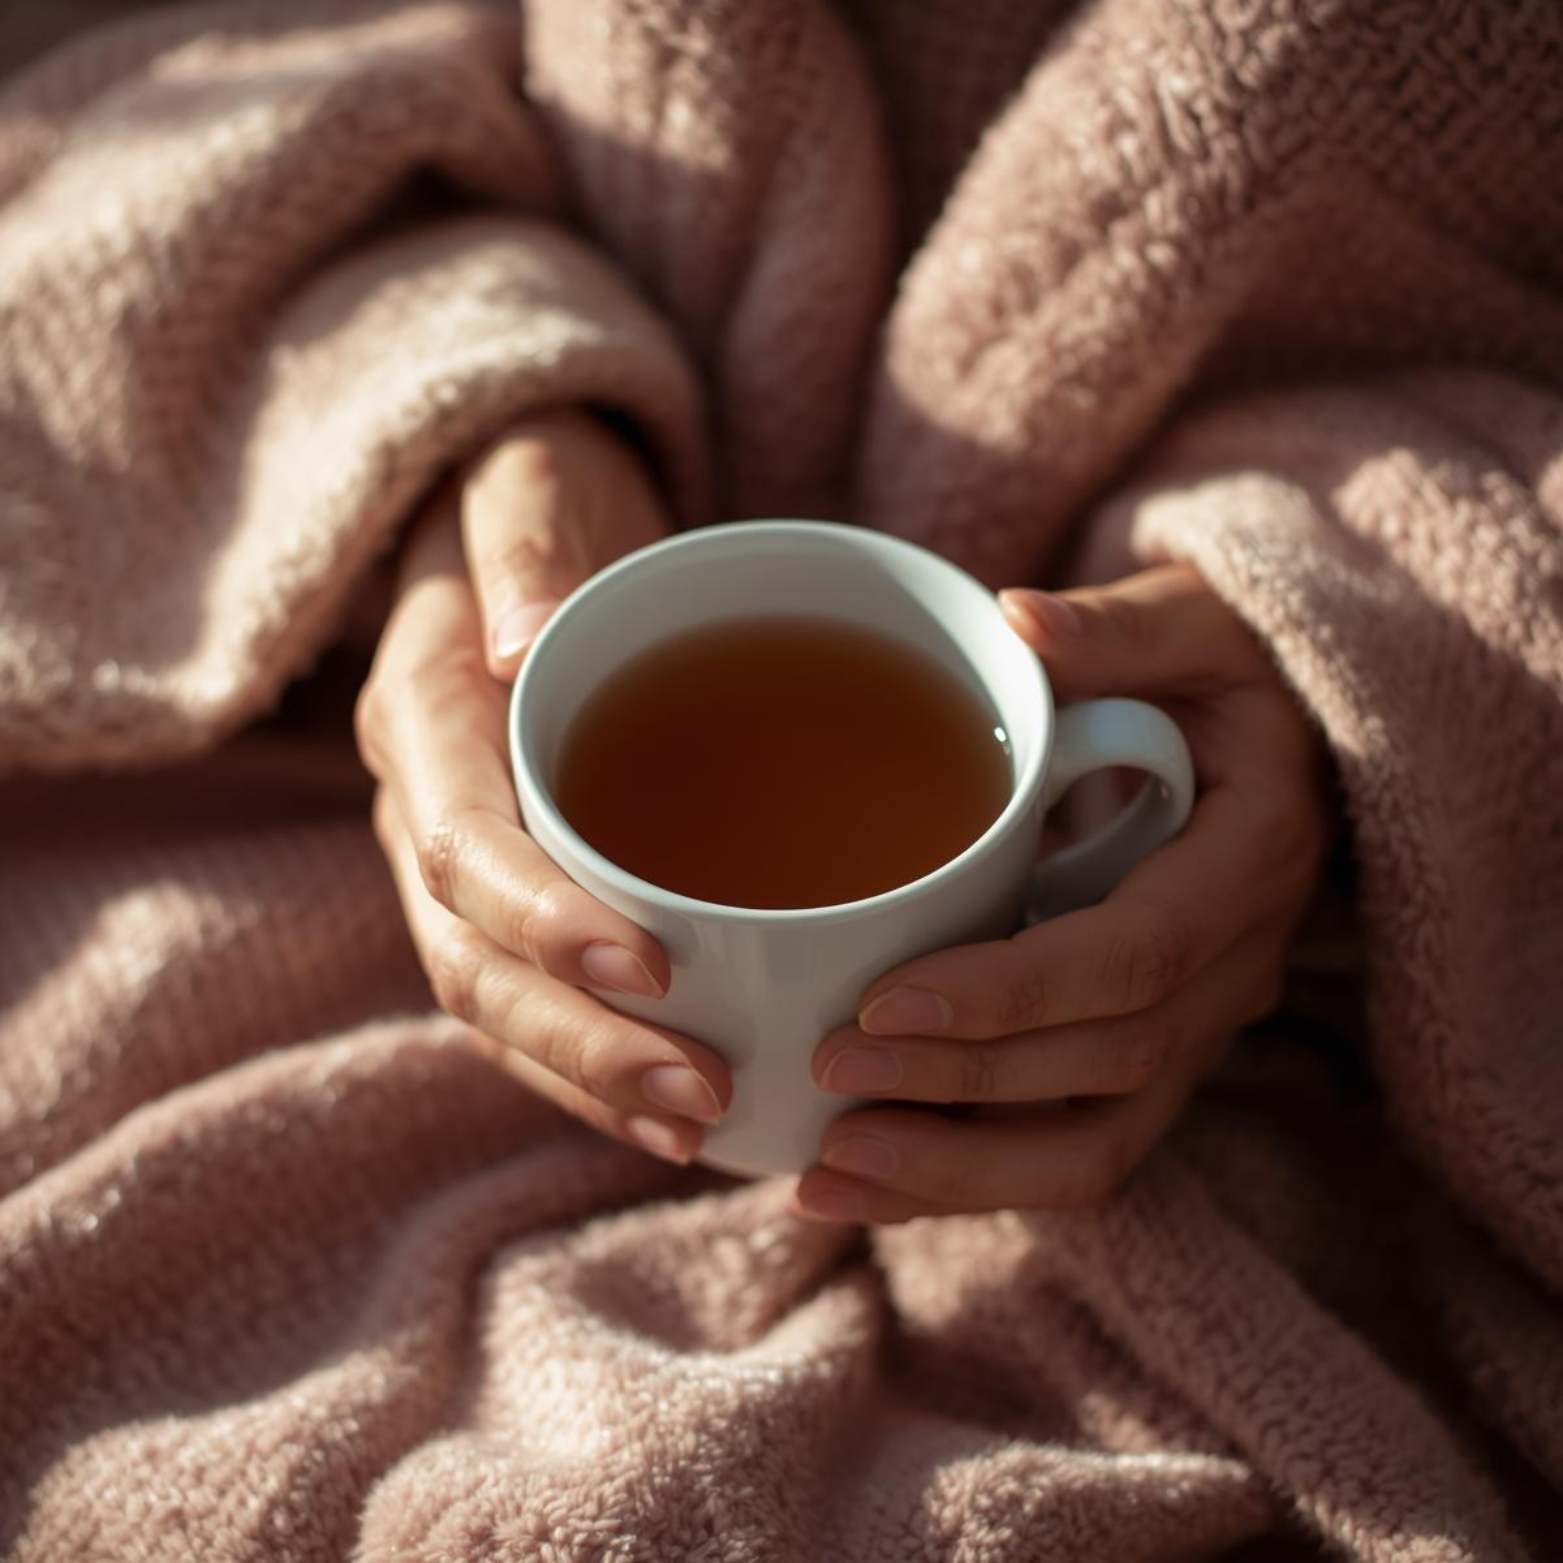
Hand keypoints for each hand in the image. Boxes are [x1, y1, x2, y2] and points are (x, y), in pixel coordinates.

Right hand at [356, 412, 730, 1163]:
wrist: (518, 506)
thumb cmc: (538, 481)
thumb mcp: (531, 472)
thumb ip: (526, 540)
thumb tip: (523, 640)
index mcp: (423, 708)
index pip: (462, 844)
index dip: (546, 921)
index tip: (657, 968)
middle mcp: (423, 800)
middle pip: (470, 956)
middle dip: (578, 1039)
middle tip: (698, 1095)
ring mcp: (456, 854)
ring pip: (492, 1001)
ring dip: (587, 1075)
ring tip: (697, 1125)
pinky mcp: (505, 882)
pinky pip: (528, 992)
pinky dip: (590, 1059)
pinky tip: (677, 1104)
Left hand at [794, 563, 1330, 1223]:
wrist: (1282, 745)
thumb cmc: (1226, 675)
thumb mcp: (1197, 624)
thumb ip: (1120, 630)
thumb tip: (1019, 619)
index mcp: (1252, 857)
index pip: (1139, 954)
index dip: (1016, 991)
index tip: (883, 1001)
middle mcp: (1237, 965)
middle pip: (1108, 1065)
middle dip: (962, 1086)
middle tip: (827, 1073)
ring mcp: (1200, 1025)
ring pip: (1095, 1143)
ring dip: (960, 1172)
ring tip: (826, 1174)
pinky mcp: (1150, 1054)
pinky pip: (1071, 1143)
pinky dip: (969, 1174)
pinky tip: (861, 1178)